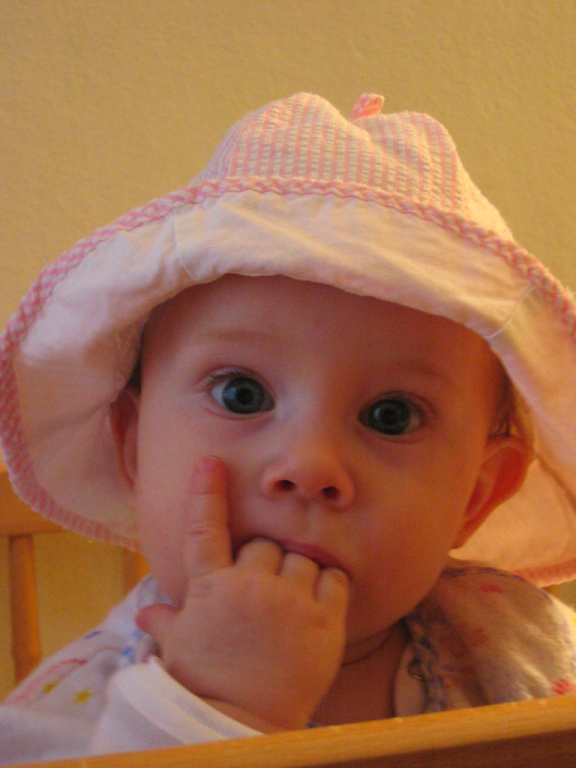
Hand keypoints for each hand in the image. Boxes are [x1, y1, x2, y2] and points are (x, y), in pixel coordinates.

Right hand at [136, 456, 349, 729]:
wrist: (241, 722)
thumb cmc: (205, 682)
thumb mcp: (179, 646)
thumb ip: (167, 621)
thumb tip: (147, 613)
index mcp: (211, 587)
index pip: (205, 529)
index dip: (206, 492)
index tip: (211, 462)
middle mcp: (250, 586)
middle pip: (264, 544)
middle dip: (264, 561)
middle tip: (263, 593)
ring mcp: (290, 602)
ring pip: (301, 559)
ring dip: (297, 575)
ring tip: (289, 607)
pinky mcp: (325, 621)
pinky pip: (335, 581)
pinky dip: (330, 587)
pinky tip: (319, 604)